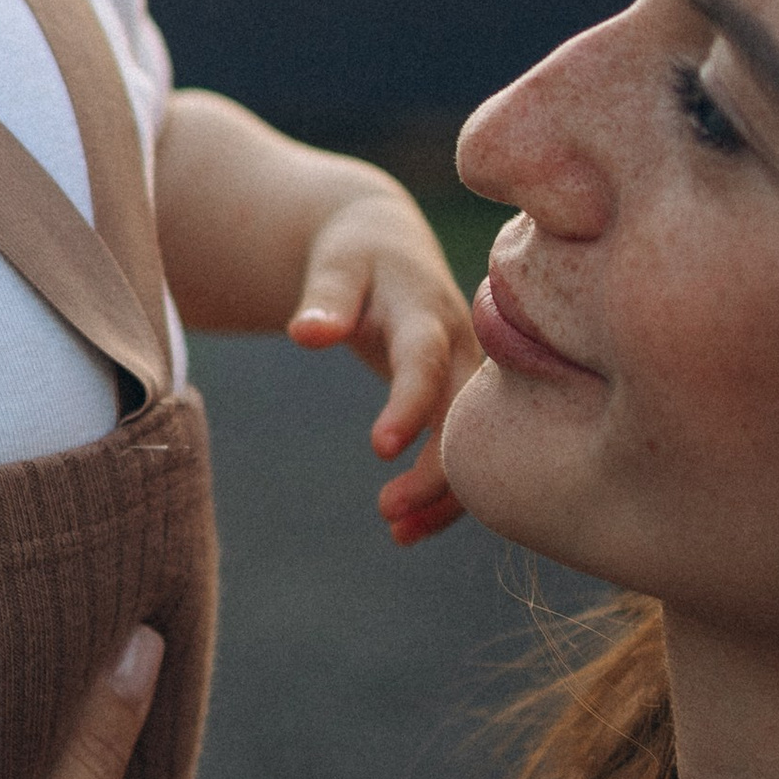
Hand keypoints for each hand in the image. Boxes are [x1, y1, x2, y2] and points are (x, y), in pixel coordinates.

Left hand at [288, 182, 484, 543]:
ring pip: (474, 442)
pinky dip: (444, 493)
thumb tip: (305, 333)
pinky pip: (467, 450)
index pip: (423, 359)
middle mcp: (461, 345)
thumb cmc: (357, 255)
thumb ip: (324, 300)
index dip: (409, 403)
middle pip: (461, 413)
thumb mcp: (336, 267)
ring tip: (399, 534)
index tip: (380, 448)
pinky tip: (410, 531)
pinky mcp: (467, 397)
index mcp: (425, 309)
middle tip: (387, 510)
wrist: (393, 244)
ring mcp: (470, 374)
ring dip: (443, 492)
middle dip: (435, 467)